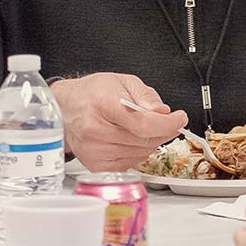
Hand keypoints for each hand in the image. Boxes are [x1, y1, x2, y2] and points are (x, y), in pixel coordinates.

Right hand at [49, 73, 186, 171]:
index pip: (143, 123)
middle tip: (168, 121)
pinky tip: (132, 139)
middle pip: (145, 140)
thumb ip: (146, 95)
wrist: (66, 108)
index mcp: (103, 104)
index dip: (167, 124)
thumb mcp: (121, 81)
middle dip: (164, 131)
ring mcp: (95, 150)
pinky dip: (139, 151)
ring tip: (144, 127)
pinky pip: (131, 162)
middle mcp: (96, 130)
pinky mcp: (96, 164)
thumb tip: (164, 113)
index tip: (180, 118)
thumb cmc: (91, 93)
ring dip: (151, 141)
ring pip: (141, 153)